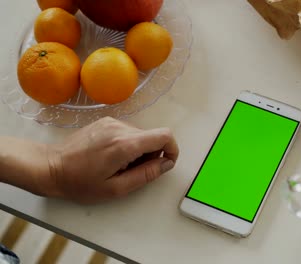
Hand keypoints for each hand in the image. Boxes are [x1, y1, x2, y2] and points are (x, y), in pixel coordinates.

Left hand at [46, 117, 178, 203]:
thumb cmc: (80, 182)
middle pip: (153, 136)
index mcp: (125, 144)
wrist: (50, 167)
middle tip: (133, 171)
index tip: (165, 164)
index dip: (172, 149)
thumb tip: (167, 164)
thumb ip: (146, 175)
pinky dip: (128, 144)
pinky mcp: (105, 121)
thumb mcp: (116, 188)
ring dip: (139, 151)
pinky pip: (128, 132)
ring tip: (119, 166)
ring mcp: (112, 122)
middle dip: (152, 155)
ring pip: (140, 135)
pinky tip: (111, 157)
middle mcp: (120, 128)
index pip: (164, 135)